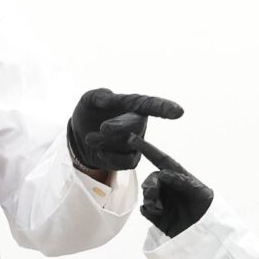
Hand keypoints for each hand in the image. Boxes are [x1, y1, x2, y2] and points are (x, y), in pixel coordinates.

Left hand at [67, 88, 184, 175]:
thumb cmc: (90, 111)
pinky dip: (110, 157)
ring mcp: (137, 142)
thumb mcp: (88, 99)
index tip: (178, 112)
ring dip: (107, 142)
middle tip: (104, 128)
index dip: (164, 108)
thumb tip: (108, 98)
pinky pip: (126, 163)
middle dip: (120, 127)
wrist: (80, 134)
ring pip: (128, 145)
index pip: (151, 105)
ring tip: (90, 138)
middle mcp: (139, 123)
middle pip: (137, 126)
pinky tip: (99, 150)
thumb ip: (98, 96)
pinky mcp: (130, 159)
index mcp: (134, 104)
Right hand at [141, 153, 213, 238]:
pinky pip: (146, 209)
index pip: (162, 160)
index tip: (134, 139)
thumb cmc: (209, 210)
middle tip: (154, 196)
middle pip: (152, 179)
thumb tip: (164, 174)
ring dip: (150, 198)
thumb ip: (183, 182)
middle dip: (151, 185)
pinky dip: (147, 209)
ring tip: (158, 209)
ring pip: (148, 194)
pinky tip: (155, 213)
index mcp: (180, 178)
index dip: (149, 150)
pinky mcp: (160, 217)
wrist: (208, 235)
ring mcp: (164, 202)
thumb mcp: (201, 193)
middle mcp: (170, 188)